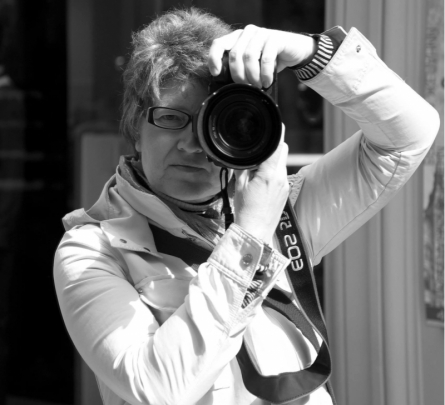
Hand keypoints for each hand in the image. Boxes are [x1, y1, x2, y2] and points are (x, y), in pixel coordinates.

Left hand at [208, 25, 316, 88]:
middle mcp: (247, 33)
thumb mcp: (252, 65)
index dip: (214, 59)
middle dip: (239, 75)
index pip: (218, 44)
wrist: (294, 53)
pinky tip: (267, 81)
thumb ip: (240, 68)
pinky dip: (265, 73)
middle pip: (234, 55)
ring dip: (253, 76)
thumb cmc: (270, 62)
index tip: (216, 73)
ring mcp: (261, 34)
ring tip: (258, 85)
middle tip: (247, 86)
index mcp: (237, 38)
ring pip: (249, 57)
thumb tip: (226, 87)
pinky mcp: (275, 38)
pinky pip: (266, 58)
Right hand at [233, 125, 288, 242]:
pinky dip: (273, 172)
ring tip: (257, 169)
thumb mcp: (239, 186)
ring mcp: (285, 186)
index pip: (277, 147)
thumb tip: (245, 159)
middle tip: (260, 149)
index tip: (277, 125)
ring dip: (272, 161)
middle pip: (283, 151)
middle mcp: (281, 178)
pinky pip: (281, 175)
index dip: (278, 133)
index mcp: (269, 174)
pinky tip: (261, 180)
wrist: (255, 232)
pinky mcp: (285, 192)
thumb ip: (243, 168)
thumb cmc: (245, 211)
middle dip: (274, 146)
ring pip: (282, 163)